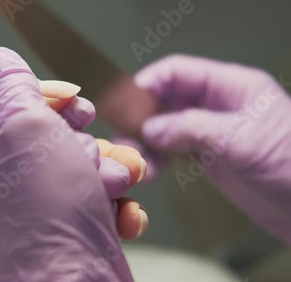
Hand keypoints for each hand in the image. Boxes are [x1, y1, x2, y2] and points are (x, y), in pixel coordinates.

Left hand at [0, 47, 136, 281]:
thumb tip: (62, 89)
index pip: (56, 139)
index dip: (86, 139)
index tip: (105, 139)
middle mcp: (6, 184)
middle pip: (70, 183)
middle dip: (108, 178)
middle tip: (126, 176)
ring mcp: (0, 224)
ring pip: (62, 224)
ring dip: (101, 219)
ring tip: (124, 218)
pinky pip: (33, 263)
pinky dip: (64, 260)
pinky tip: (86, 252)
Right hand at [124, 54, 290, 243]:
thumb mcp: (241, 140)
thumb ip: (192, 128)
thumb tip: (150, 128)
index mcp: (231, 87)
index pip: (179, 72)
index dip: (149, 83)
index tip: (125, 103)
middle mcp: (216, 106)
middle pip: (167, 100)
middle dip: (143, 117)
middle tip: (124, 138)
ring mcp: (211, 132)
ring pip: (166, 128)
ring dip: (146, 142)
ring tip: (137, 160)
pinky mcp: (208, 157)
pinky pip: (172, 151)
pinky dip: (157, 158)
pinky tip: (150, 170)